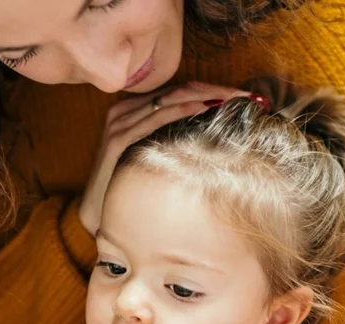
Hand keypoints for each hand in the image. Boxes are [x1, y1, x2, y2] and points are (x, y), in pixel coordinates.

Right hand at [78, 82, 248, 234]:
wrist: (98, 214)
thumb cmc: (129, 189)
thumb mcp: (154, 158)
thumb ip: (173, 141)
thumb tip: (214, 137)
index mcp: (133, 110)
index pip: (179, 90)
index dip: (212, 88)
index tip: (243, 97)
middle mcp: (124, 110)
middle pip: (177, 90)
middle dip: (215, 90)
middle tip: (246, 95)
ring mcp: (119, 123)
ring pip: (169, 98)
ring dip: (204, 95)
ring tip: (233, 99)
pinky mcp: (118, 139)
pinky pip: (154, 116)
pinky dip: (180, 109)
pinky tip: (203, 108)